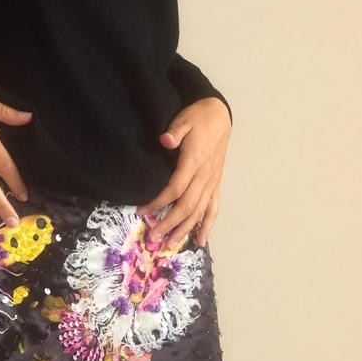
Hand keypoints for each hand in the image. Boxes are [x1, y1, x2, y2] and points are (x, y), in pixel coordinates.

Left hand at [136, 97, 230, 246]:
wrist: (219, 116)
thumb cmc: (198, 118)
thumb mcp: (184, 120)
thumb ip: (175, 131)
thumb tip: (165, 139)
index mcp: (194, 161)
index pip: (176, 188)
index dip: (159, 202)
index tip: (142, 211)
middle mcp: (205, 175)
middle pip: (187, 206)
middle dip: (170, 223)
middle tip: (153, 236)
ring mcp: (212, 182)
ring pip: (200, 211)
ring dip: (185, 229)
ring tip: (171, 244)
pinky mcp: (215, 184)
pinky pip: (214, 208)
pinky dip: (207, 225)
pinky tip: (199, 240)